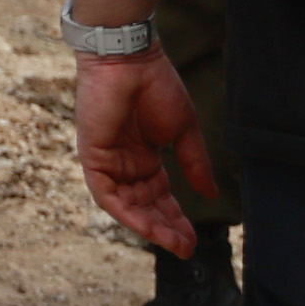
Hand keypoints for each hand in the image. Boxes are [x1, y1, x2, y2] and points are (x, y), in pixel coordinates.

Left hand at [74, 45, 207, 255]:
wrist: (130, 58)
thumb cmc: (156, 85)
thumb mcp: (183, 131)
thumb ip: (194, 163)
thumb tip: (211, 194)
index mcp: (144, 156)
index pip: (160, 196)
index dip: (176, 218)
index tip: (194, 240)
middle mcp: (124, 163)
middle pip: (145, 205)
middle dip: (166, 228)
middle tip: (186, 247)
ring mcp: (107, 161)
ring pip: (126, 206)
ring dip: (149, 226)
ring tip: (174, 243)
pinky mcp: (93, 156)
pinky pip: (106, 194)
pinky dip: (126, 213)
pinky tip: (147, 227)